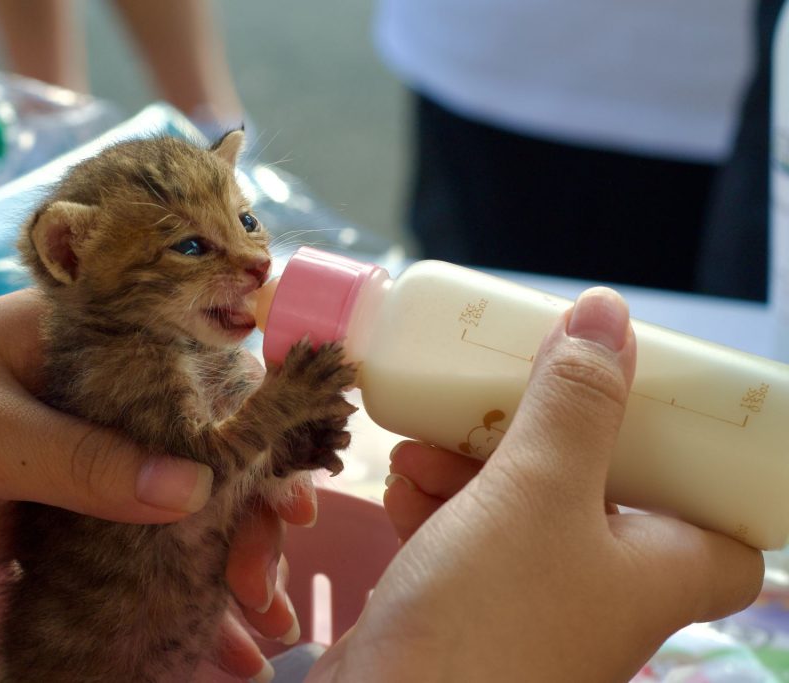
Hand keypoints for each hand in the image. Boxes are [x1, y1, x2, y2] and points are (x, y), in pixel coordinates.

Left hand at [0, 289, 304, 680]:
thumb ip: (88, 462)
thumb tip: (196, 494)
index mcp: (94, 345)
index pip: (200, 371)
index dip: (257, 423)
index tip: (291, 483)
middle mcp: (101, 398)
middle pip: (199, 449)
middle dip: (242, 511)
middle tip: (268, 569)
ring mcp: (81, 457)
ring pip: (168, 505)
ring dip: (211, 557)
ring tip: (255, 620)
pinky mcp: (55, 513)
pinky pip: (124, 549)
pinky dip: (160, 587)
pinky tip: (201, 632)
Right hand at [308, 288, 762, 681]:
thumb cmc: (488, 616)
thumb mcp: (538, 492)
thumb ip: (575, 403)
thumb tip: (611, 315)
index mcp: (658, 571)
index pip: (725, 523)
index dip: (702, 465)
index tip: (657, 408)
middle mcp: (603, 591)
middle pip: (604, 492)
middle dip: (546, 434)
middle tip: (512, 390)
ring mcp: (532, 603)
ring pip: (523, 508)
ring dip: (473, 463)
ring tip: (425, 442)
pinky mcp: (468, 610)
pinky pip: (466, 538)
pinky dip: (438, 504)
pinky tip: (401, 484)